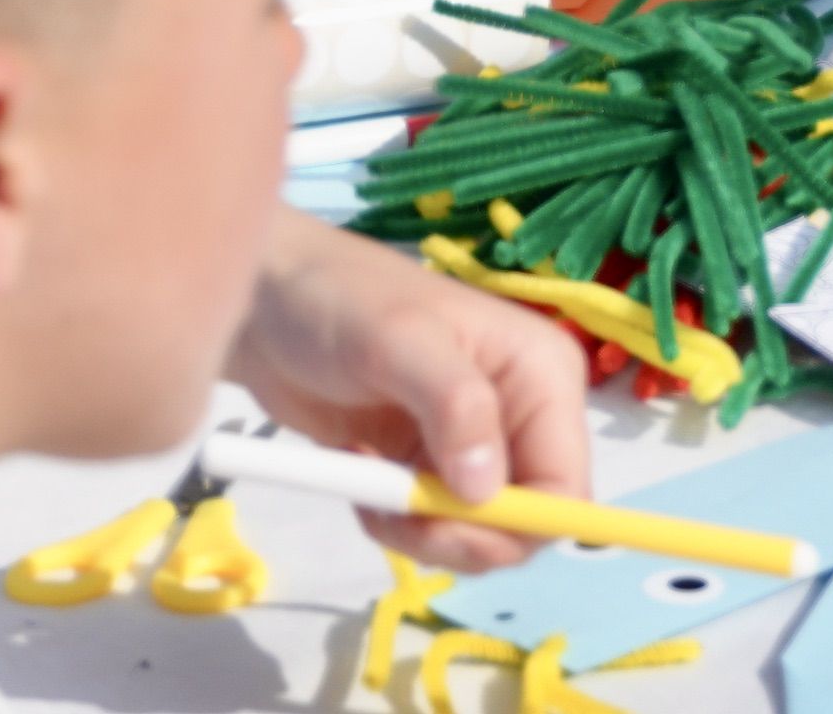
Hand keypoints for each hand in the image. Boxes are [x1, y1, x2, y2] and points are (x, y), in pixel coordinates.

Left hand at [227, 214, 588, 571]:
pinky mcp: (432, 463)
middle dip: (462, 535)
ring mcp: (477, 441)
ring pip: (480, 534)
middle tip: (396, 513)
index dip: (518, 524)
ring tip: (369, 489)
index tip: (442, 527)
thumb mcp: (398, 341)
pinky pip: (438, 527)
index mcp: (542, 374)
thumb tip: (487, 492)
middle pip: (528, 522)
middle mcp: (523, 412)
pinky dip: (399, 525)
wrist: (266, 297)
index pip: (565, 486)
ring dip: (423, 533)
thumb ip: (454, 406)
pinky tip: (361, 481)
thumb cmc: (338, 300)